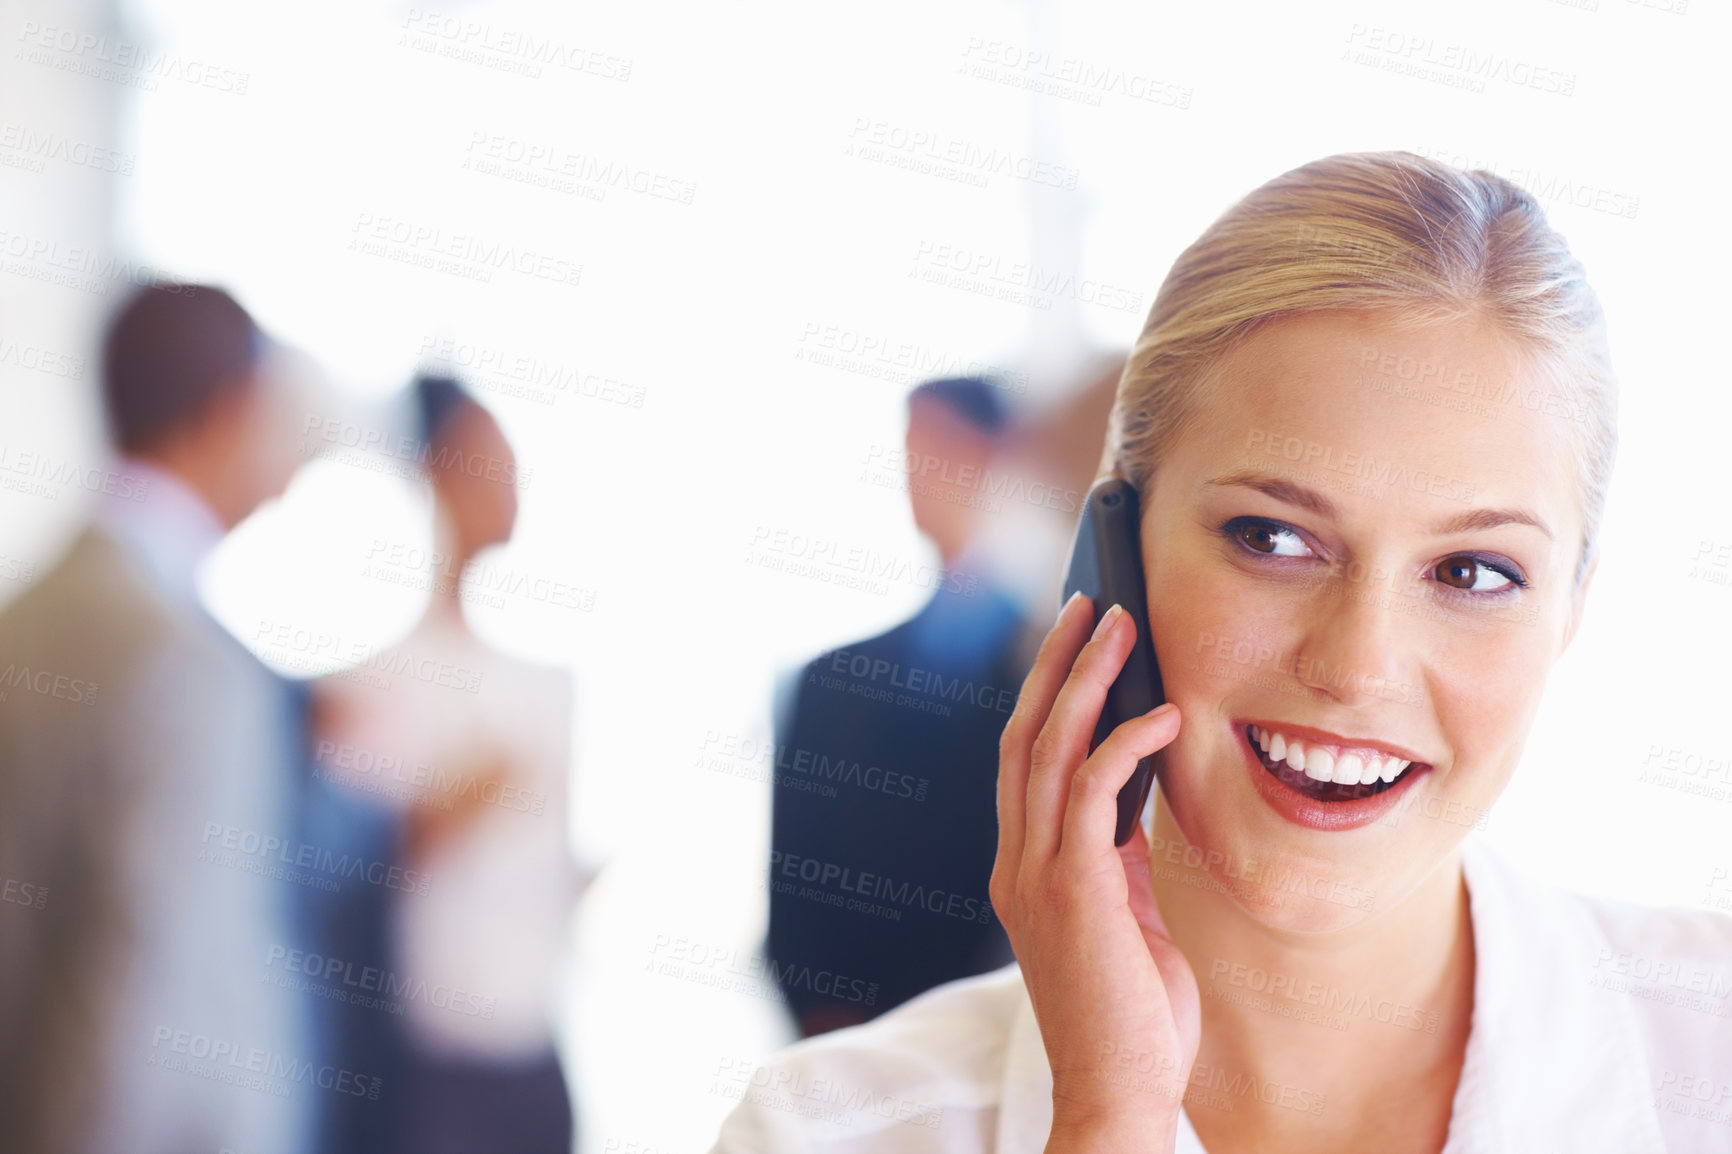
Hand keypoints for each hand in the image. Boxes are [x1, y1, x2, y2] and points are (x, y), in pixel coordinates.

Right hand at [991, 592, 1200, 1152]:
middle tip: (1094, 603)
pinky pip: (1093, 793)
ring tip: (1121, 625)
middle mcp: (1017, 862)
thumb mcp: (1123, 918)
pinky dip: (1125, 743)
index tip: (1079, 642)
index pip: (1025, 760)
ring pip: (1049, 750)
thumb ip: (1115, 855)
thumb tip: (1134, 793)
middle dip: (1058, 663)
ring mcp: (1037, 876)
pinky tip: (1164, 715)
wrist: (1119, 1095)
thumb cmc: (1130, 1017)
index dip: (1048, 694)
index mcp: (1024, 868)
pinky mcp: (1073, 891)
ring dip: (1086, 680)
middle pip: (1024, 736)